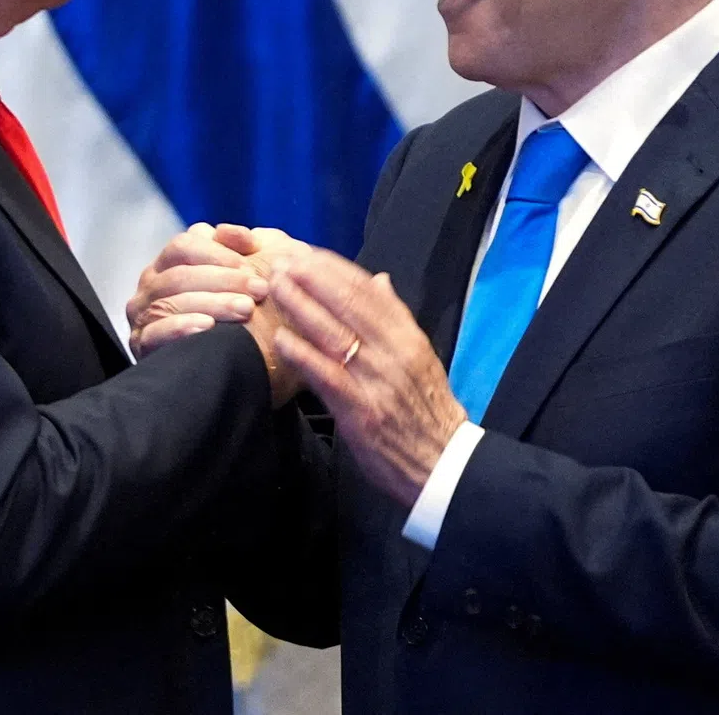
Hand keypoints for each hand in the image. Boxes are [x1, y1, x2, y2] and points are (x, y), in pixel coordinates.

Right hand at [126, 223, 308, 406]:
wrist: (248, 359)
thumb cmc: (249, 306)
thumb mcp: (251, 269)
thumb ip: (241, 244)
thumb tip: (226, 231)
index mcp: (170, 261)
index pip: (184, 246)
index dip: (218, 253)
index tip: (252, 264)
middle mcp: (152, 284)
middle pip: (179, 274)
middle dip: (223, 280)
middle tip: (259, 289)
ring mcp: (143, 315)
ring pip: (169, 302)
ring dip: (211, 303)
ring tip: (245, 309)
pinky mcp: (142, 345)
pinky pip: (155, 333)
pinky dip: (181, 328)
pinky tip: (208, 327)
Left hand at [270, 248, 466, 506]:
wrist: (443, 464)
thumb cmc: (425, 407)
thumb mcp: (419, 355)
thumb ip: (396, 317)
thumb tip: (379, 279)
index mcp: (408, 336)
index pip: (368, 292)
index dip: (334, 269)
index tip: (306, 253)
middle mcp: (394, 353)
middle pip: (348, 305)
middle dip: (312, 278)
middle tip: (281, 261)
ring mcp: (377, 382)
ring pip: (334, 334)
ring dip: (301, 307)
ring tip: (275, 287)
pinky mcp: (361, 412)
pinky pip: (327, 377)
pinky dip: (303, 355)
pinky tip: (280, 339)